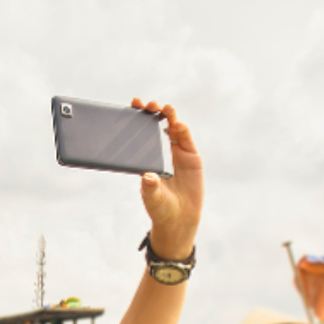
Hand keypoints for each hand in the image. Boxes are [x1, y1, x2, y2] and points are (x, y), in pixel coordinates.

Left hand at [131, 98, 203, 259]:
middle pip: (156, 125)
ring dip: (169, 116)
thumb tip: (147, 176)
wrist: (180, 218)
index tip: (132, 105)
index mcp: (146, 156)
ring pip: (172, 128)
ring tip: (165, 108)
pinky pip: (186, 140)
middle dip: (152, 112)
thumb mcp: (151, 198)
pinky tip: (178, 124)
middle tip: (148, 105)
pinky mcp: (191, 157)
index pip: (139, 132)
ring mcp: (176, 152)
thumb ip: (150, 187)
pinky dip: (183, 130)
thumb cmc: (160, 206)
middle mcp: (160, 150)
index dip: (136, 117)